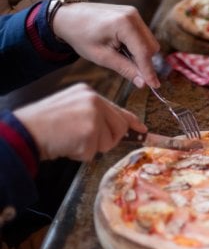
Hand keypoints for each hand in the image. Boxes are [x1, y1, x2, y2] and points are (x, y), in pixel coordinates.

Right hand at [13, 83, 146, 161]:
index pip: (117, 109)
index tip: (142, 129)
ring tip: (71, 139)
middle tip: (82, 139)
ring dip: (92, 148)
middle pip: (119, 128)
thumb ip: (95, 115)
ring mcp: (94, 116)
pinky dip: (81, 154)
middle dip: (106, 140)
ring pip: (109, 142)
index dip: (131, 121)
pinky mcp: (90, 132)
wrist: (26, 131)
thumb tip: (119, 127)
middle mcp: (94, 101)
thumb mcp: (72, 110)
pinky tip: (67, 144)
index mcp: (89, 94)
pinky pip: (95, 152)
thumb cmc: (45, 124)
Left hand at [52, 2, 160, 88]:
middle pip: (151, 47)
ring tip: (121, 56)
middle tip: (130, 72)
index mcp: (124, 24)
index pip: (143, 52)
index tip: (155, 86)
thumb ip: (125, 69)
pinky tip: (122, 48)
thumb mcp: (101, 57)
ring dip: (141, 54)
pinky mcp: (133, 14)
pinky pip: (143, 35)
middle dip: (144, 62)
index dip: (149, 71)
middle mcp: (133, 16)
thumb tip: (143, 83)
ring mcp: (134, 13)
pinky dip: (137, 46)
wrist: (68, 17)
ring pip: (149, 41)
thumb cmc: (81, 36)